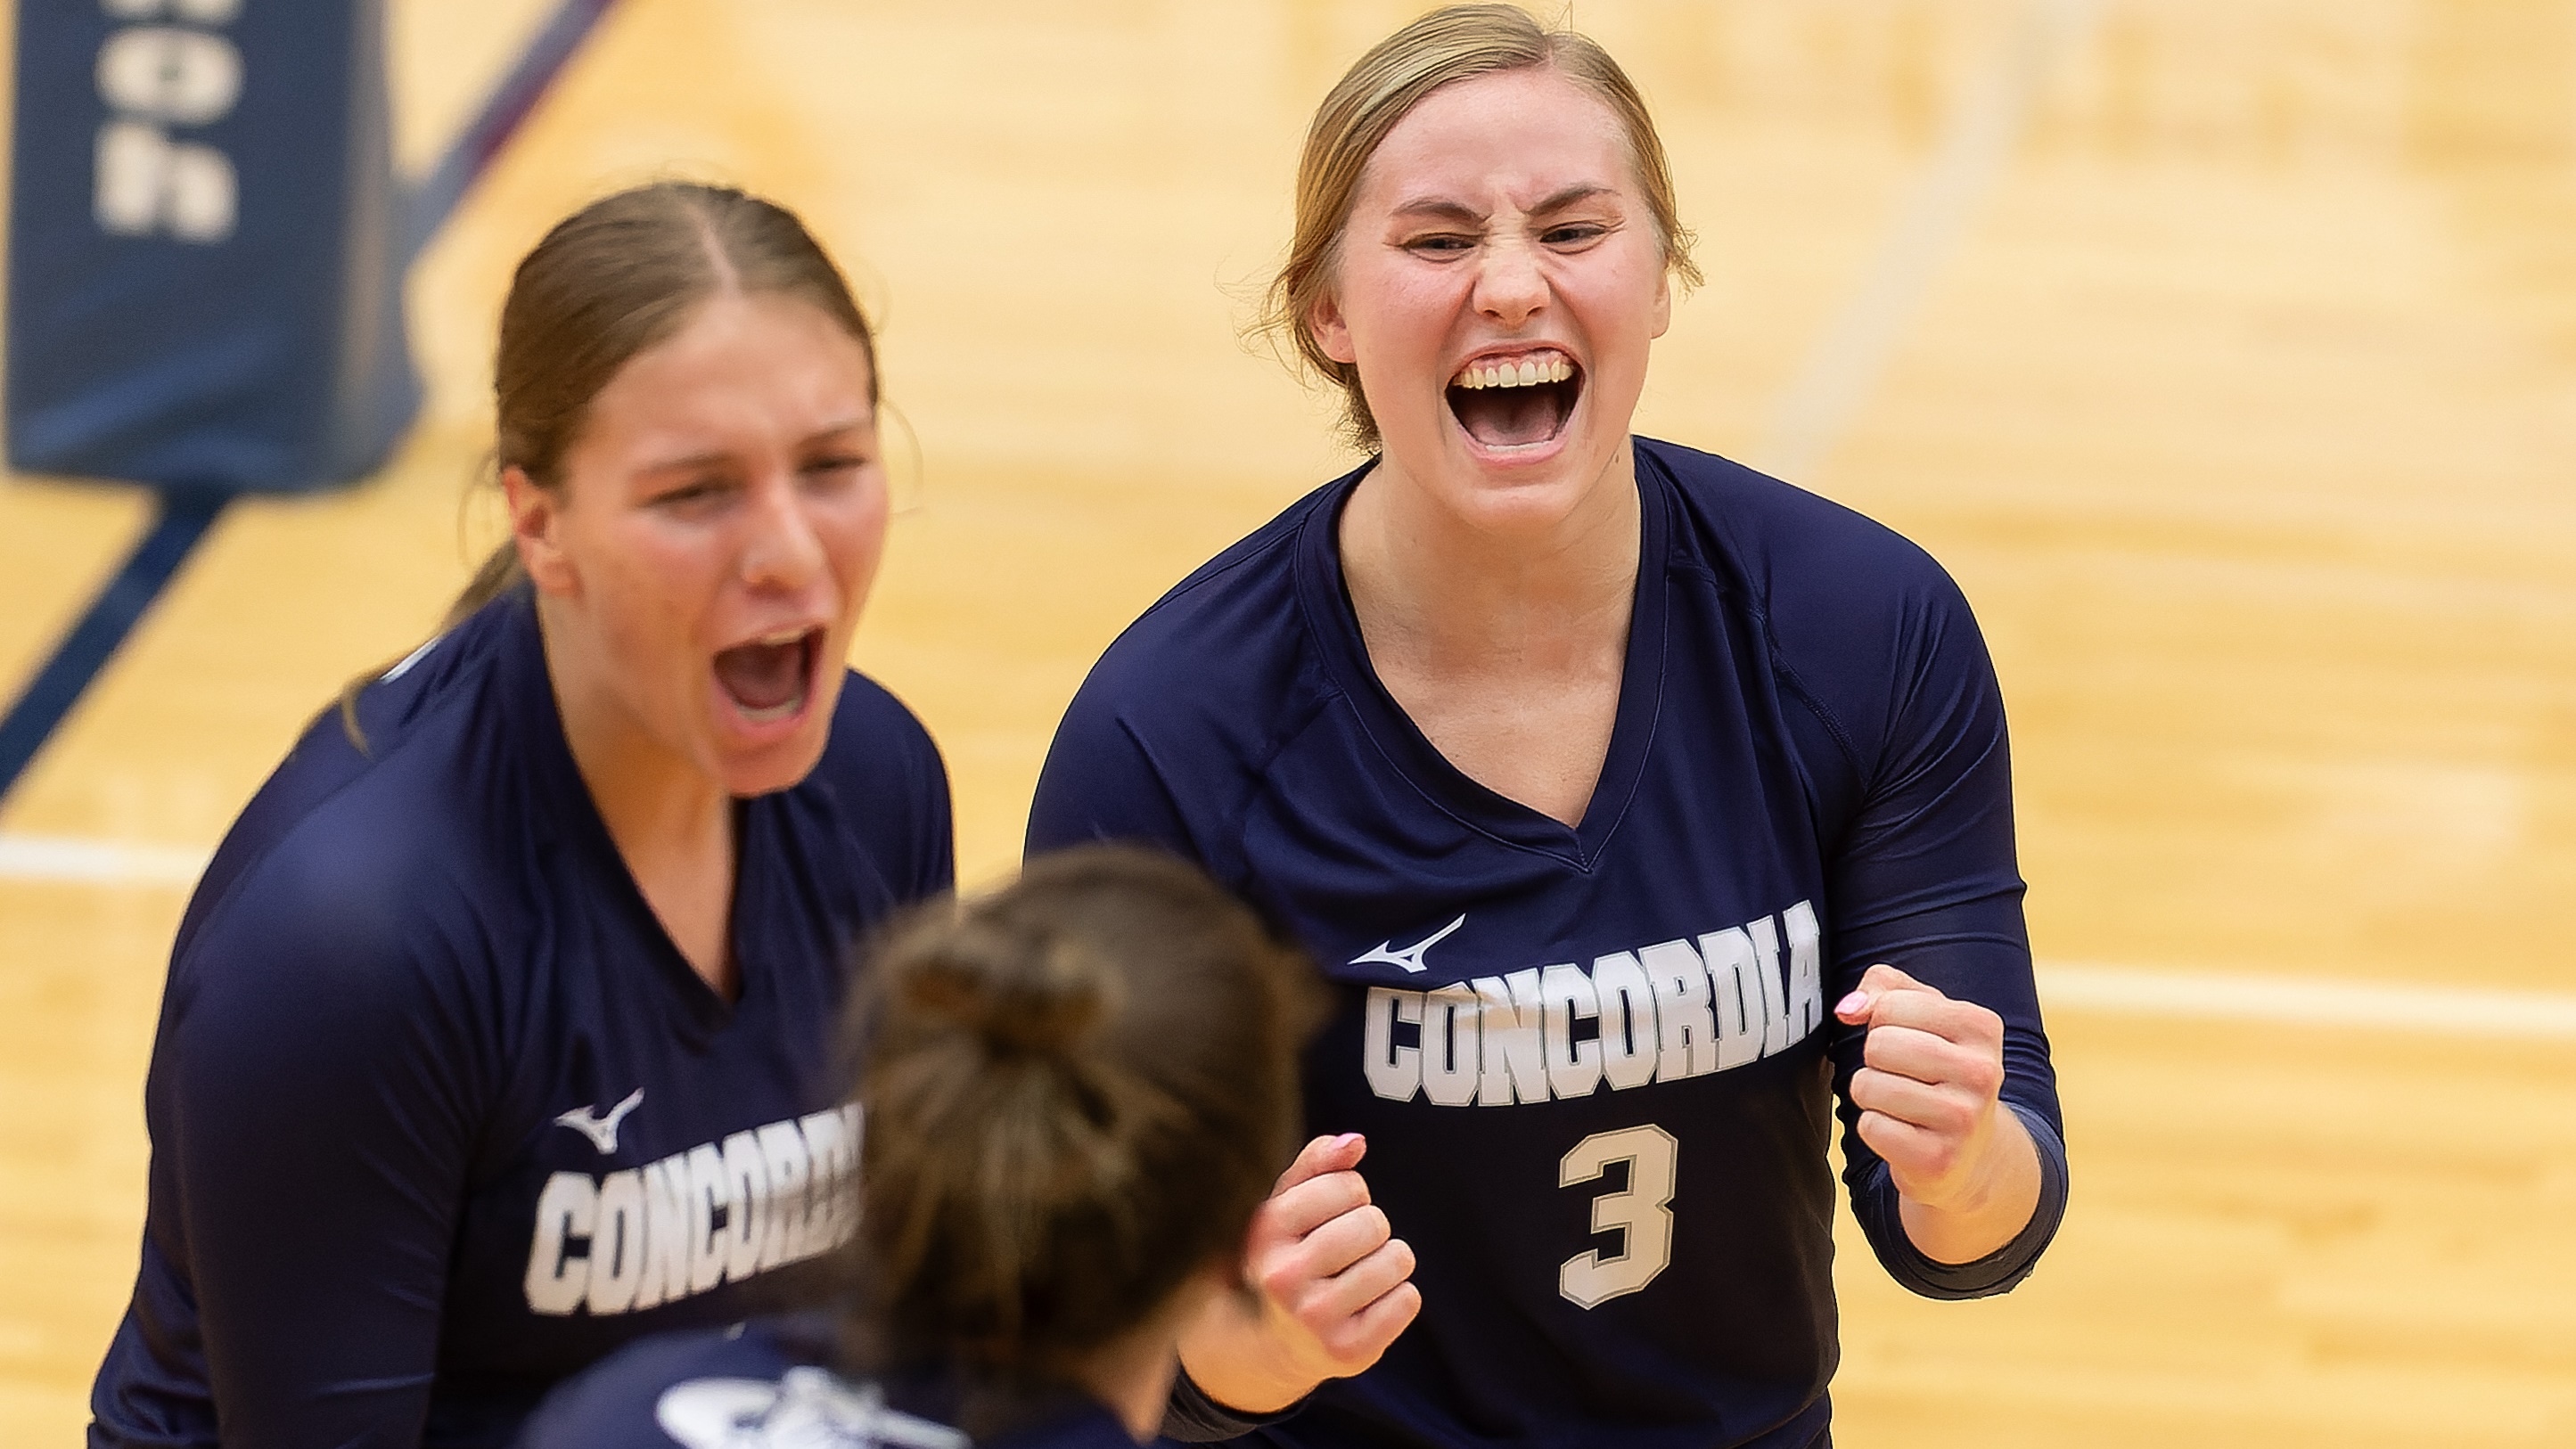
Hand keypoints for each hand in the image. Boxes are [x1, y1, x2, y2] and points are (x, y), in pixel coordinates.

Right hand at [1176, 1133, 1420, 1413]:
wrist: (1277, 1339)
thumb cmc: (1291, 1255)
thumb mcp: (1288, 1204)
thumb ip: (1318, 1163)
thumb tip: (1355, 1143)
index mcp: (1265, 1230)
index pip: (1348, 1185)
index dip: (1352, 1196)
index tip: (1330, 1217)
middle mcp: (1284, 1276)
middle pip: (1374, 1223)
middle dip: (1371, 1230)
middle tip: (1346, 1252)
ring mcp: (1315, 1318)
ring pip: (1397, 1259)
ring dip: (1388, 1263)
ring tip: (1359, 1277)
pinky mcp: (1348, 1351)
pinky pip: (1408, 1300)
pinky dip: (1398, 1297)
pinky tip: (1368, 1306)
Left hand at [1835, 963, 2039, 1262]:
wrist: (1968, 1152)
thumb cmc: (1935, 1070)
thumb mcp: (1922, 1016)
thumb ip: (1883, 988)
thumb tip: (1848, 1008)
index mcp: (1981, 1027)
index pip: (1889, 1006)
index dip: (1881, 1024)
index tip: (1908, 1042)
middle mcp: (1982, 1072)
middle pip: (1878, 1045)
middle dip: (1875, 1061)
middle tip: (1903, 1077)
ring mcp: (1964, 1119)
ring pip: (1868, 1086)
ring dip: (1871, 1095)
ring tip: (1902, 1105)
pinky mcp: (1940, 1159)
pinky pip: (1870, 1126)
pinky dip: (1875, 1128)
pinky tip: (1904, 1133)